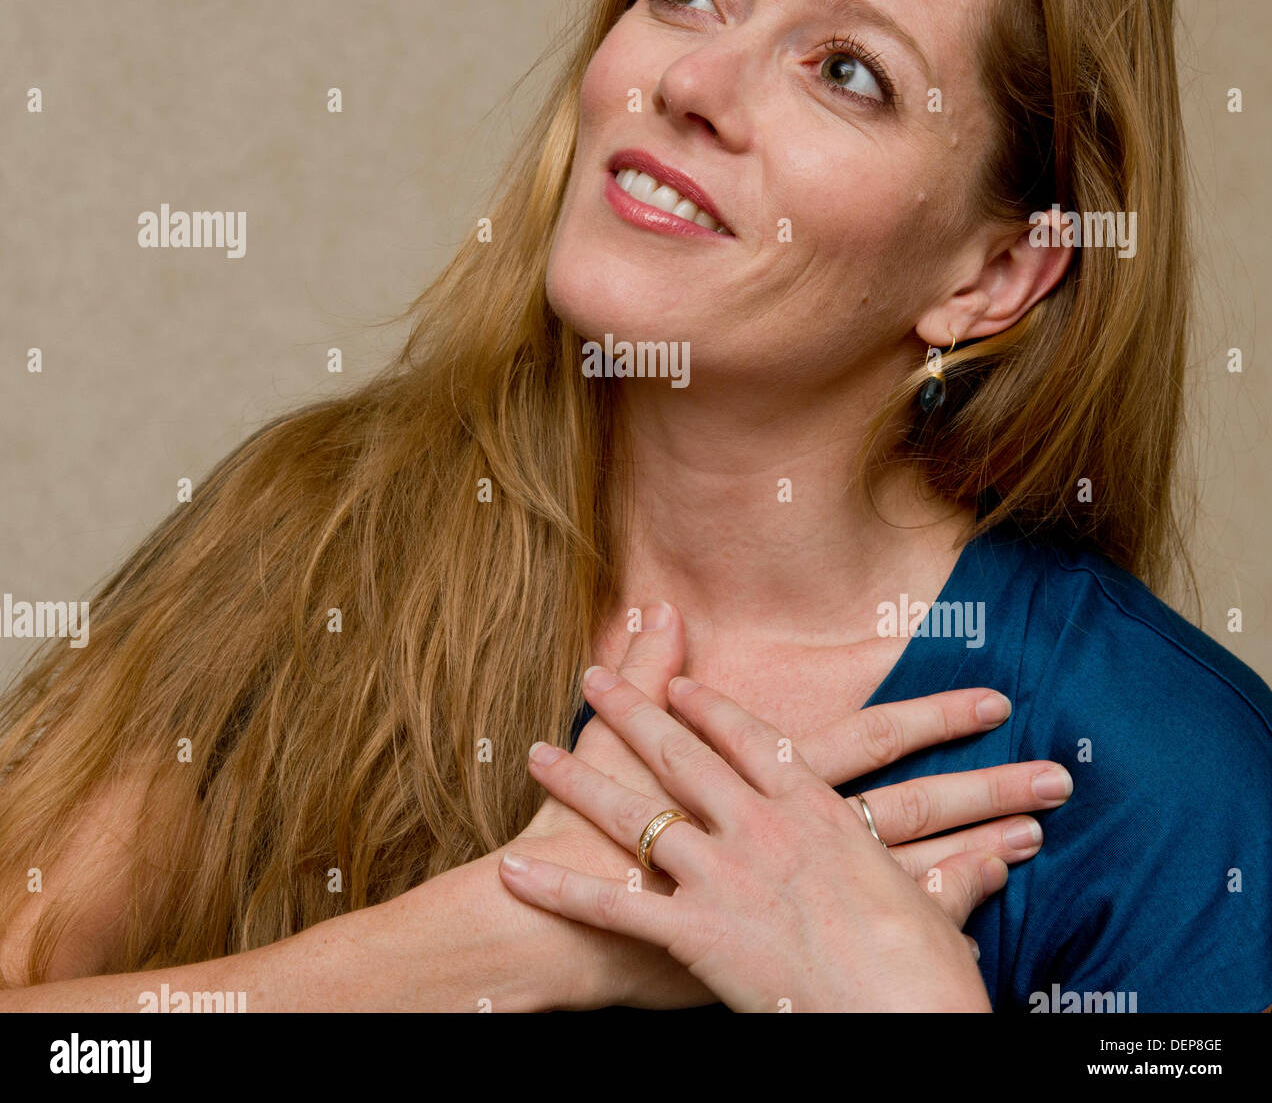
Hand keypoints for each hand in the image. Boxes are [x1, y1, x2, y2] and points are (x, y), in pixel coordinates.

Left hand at [501, 663, 1066, 1010]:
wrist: (905, 1026)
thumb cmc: (929, 976)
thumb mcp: (942, 912)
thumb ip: (957, 871)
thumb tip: (1003, 850)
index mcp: (817, 812)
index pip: (750, 738)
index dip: (707, 705)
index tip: (676, 678)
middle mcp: (761, 827)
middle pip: (680, 755)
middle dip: (630, 710)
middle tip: (591, 674)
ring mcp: (724, 876)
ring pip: (635, 815)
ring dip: (580, 781)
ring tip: (536, 752)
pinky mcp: (696, 935)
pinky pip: (613, 907)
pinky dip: (559, 892)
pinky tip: (513, 874)